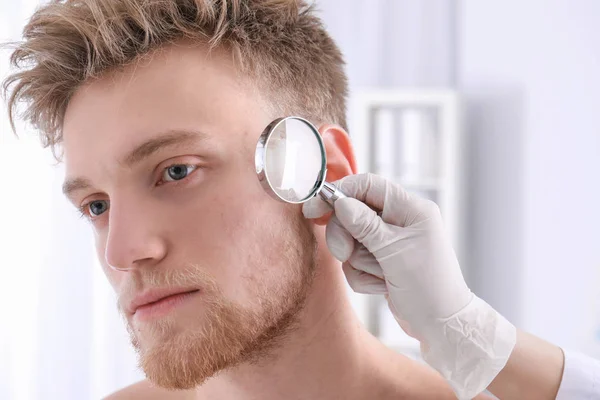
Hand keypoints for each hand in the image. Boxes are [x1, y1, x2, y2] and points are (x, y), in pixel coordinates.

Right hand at [303, 173, 515, 399]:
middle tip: (345, 253)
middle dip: (347, 237)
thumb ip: (365, 225)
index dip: (339, 193)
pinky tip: (383, 287)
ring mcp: (390, 243)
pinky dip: (363, 277)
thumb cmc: (429, 287)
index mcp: (410, 209)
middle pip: (353, 213)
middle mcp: (400, 221)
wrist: (441, 326)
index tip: (314, 209)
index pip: (367, 186)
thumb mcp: (395, 252)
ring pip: (352, 241)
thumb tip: (340, 202)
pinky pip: (356, 262)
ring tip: (382, 276)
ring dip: (360, 263)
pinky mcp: (382, 262)